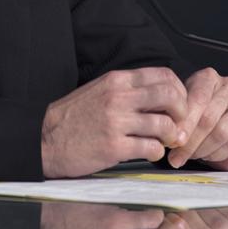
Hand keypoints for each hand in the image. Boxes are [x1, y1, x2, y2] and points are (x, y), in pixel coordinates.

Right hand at [41, 66, 188, 177]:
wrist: (45, 139)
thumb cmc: (71, 118)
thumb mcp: (99, 91)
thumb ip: (127, 90)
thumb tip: (159, 96)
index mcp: (116, 80)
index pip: (163, 76)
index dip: (179, 91)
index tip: (179, 104)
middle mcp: (118, 97)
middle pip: (170, 96)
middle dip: (182, 112)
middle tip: (178, 124)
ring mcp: (117, 122)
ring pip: (164, 124)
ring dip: (171, 136)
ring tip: (164, 141)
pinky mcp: (115, 146)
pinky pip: (151, 147)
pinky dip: (157, 152)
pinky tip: (149, 152)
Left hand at [167, 67, 227, 169]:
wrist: (220, 111)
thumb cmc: (197, 108)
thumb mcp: (183, 105)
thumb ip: (177, 118)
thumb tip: (170, 140)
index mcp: (209, 77)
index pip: (198, 100)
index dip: (185, 124)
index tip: (174, 141)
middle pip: (209, 119)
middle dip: (191, 142)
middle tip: (179, 156)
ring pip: (223, 133)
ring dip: (205, 150)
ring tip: (193, 155)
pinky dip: (220, 154)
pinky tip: (210, 155)